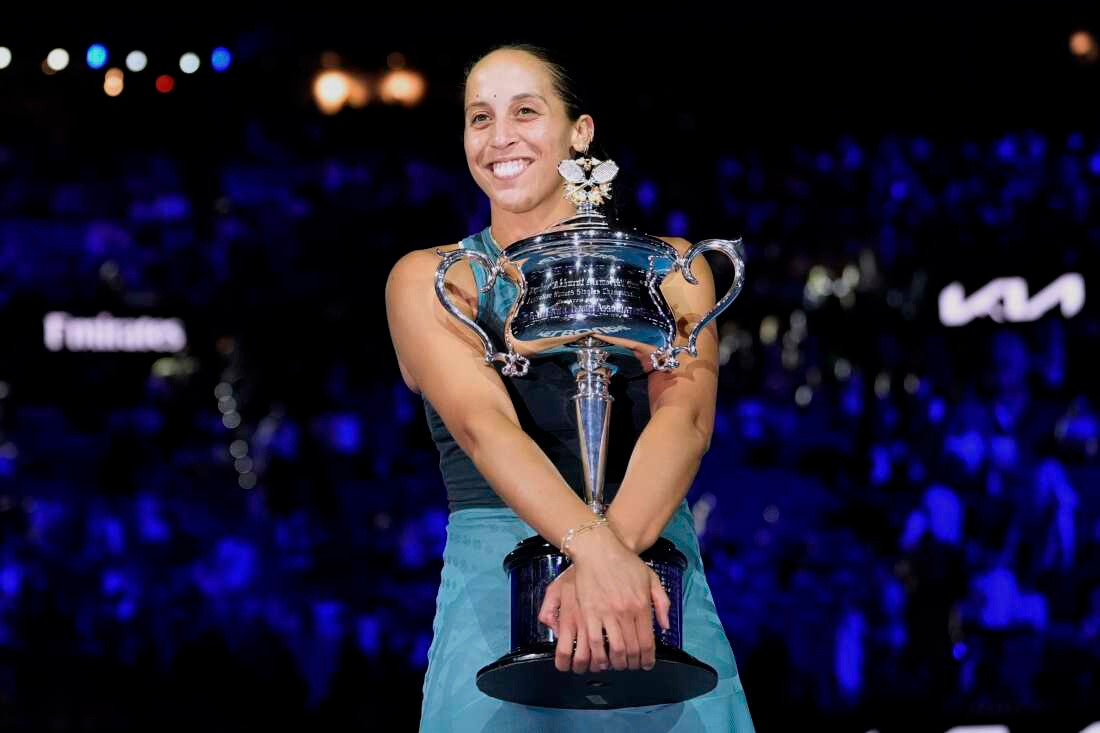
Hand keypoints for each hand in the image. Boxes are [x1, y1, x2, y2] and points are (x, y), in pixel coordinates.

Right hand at [539, 529, 671, 672]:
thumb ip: (662, 603)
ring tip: (616, 665)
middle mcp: (625, 612)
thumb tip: (664, 626)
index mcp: (641, 605)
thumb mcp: (651, 578)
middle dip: (632, 664)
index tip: (646, 664)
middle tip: (631, 666)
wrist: (598, 549)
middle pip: (631, 649)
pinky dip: (597, 654)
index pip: (647, 642)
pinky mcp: (588, 612)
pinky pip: (593, 640)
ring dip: (616, 663)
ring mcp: (606, 613)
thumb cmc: (625, 562)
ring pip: (613, 649)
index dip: (647, 659)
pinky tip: (599, 657)